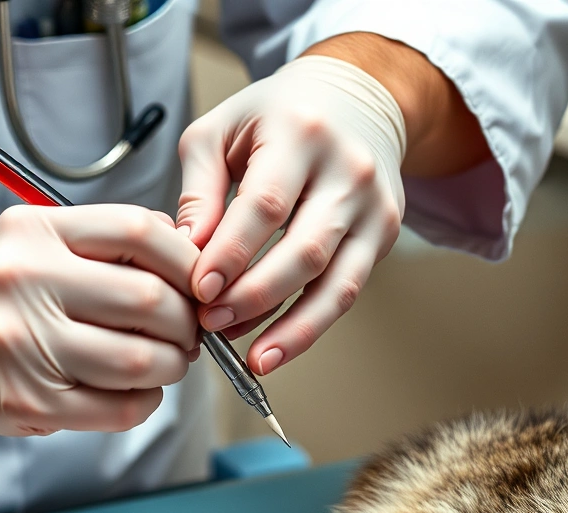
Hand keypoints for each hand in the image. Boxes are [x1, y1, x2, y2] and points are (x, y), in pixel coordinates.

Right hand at [0, 204, 200, 436]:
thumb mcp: (36, 242)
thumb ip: (105, 244)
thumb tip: (191, 259)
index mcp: (36, 230)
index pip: (140, 232)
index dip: (187, 261)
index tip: (198, 282)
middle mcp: (26, 282)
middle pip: (151, 300)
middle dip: (187, 322)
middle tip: (188, 331)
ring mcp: (26, 345)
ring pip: (142, 360)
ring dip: (172, 366)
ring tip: (166, 361)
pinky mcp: (29, 402)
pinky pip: (119, 407)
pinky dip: (146, 401)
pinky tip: (138, 390)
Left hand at [177, 34, 491, 373]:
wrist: (358, 98)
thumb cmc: (276, 116)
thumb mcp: (221, 130)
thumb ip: (198, 190)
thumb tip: (184, 252)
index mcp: (301, 133)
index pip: (266, 207)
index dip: (231, 254)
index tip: (198, 290)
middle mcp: (348, 170)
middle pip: (304, 250)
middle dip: (254, 296)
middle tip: (211, 324)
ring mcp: (374, 206)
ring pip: (335, 283)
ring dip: (289, 328)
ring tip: (250, 359)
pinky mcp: (383, 235)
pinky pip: (346, 291)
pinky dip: (309, 327)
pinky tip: (275, 349)